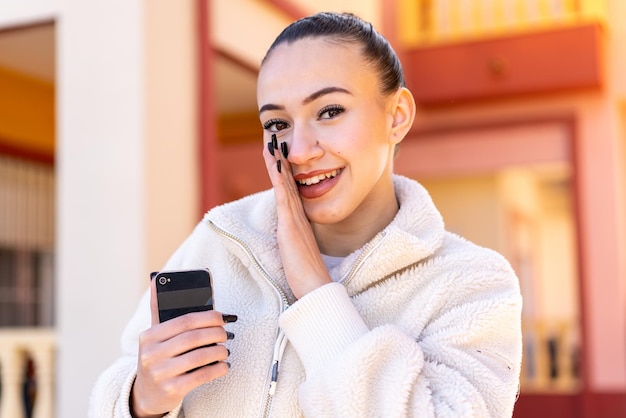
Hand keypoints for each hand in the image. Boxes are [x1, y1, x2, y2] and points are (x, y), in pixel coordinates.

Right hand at [131, 279, 232, 416]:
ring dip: (219, 351)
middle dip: (216, 333)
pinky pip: (201, 376)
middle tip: (227, 333)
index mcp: (149, 336)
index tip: (222, 317)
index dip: (208, 317)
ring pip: (199, 357)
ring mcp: (160, 373)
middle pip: (193, 337)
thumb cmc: (157, 357)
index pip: (184, 321)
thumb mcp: (155, 335)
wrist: (145, 394)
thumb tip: (156, 279)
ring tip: (225, 350)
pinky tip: (223, 365)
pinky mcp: (171, 390)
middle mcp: (151, 354)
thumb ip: (160, 310)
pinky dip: (217, 369)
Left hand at [263, 136, 331, 298]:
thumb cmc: (307, 274)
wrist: (316, 287)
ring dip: (278, 163)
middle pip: (288, 182)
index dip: (284, 172)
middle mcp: (298, 215)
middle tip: (274, 139)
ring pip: (285, 184)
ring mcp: (295, 219)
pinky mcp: (290, 225)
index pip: (290, 191)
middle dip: (280, 161)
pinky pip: (283, 195)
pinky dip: (279, 178)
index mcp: (299, 221)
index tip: (278, 155)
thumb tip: (292, 238)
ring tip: (272, 142)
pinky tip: (275, 164)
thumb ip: (295, 242)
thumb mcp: (299, 252)